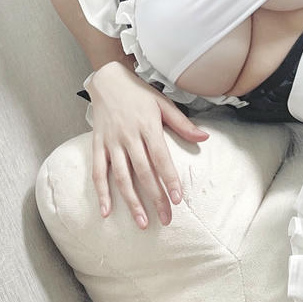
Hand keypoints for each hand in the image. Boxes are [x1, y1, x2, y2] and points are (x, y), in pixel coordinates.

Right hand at [87, 63, 209, 228]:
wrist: (107, 79)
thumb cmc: (138, 92)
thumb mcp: (163, 103)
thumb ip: (182, 123)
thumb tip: (204, 137)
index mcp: (147, 126)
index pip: (160, 157)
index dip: (169, 178)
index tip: (177, 198)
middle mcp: (128, 136)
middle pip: (143, 172)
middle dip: (155, 198)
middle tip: (166, 219)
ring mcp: (111, 142)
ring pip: (121, 176)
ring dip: (131, 201)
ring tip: (142, 222)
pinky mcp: (97, 145)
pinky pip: (98, 172)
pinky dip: (101, 192)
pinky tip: (106, 211)